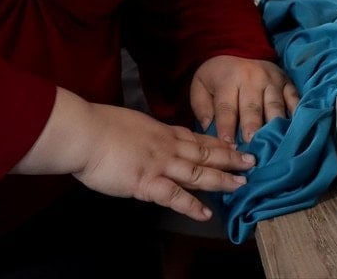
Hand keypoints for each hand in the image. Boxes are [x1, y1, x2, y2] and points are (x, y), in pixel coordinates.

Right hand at [14, 89, 255, 221]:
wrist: (84, 133)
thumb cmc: (97, 126)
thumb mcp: (128, 122)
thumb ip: (142, 132)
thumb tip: (145, 138)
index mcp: (159, 130)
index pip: (194, 137)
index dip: (216, 142)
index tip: (233, 144)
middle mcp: (165, 146)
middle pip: (204, 152)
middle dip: (230, 158)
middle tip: (252, 161)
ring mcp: (159, 164)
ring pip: (198, 172)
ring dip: (221, 179)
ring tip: (241, 185)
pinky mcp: (147, 183)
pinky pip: (175, 196)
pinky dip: (192, 205)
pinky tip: (206, 214)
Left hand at [190, 55, 299, 143]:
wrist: (238, 50)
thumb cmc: (217, 77)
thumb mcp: (200, 85)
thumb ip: (201, 107)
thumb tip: (209, 128)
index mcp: (228, 80)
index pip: (226, 108)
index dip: (227, 128)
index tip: (229, 146)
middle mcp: (252, 78)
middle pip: (252, 108)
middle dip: (253, 129)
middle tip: (253, 147)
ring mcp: (273, 80)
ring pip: (275, 106)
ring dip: (275, 126)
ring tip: (275, 145)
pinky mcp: (287, 83)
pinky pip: (295, 99)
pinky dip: (297, 115)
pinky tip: (297, 130)